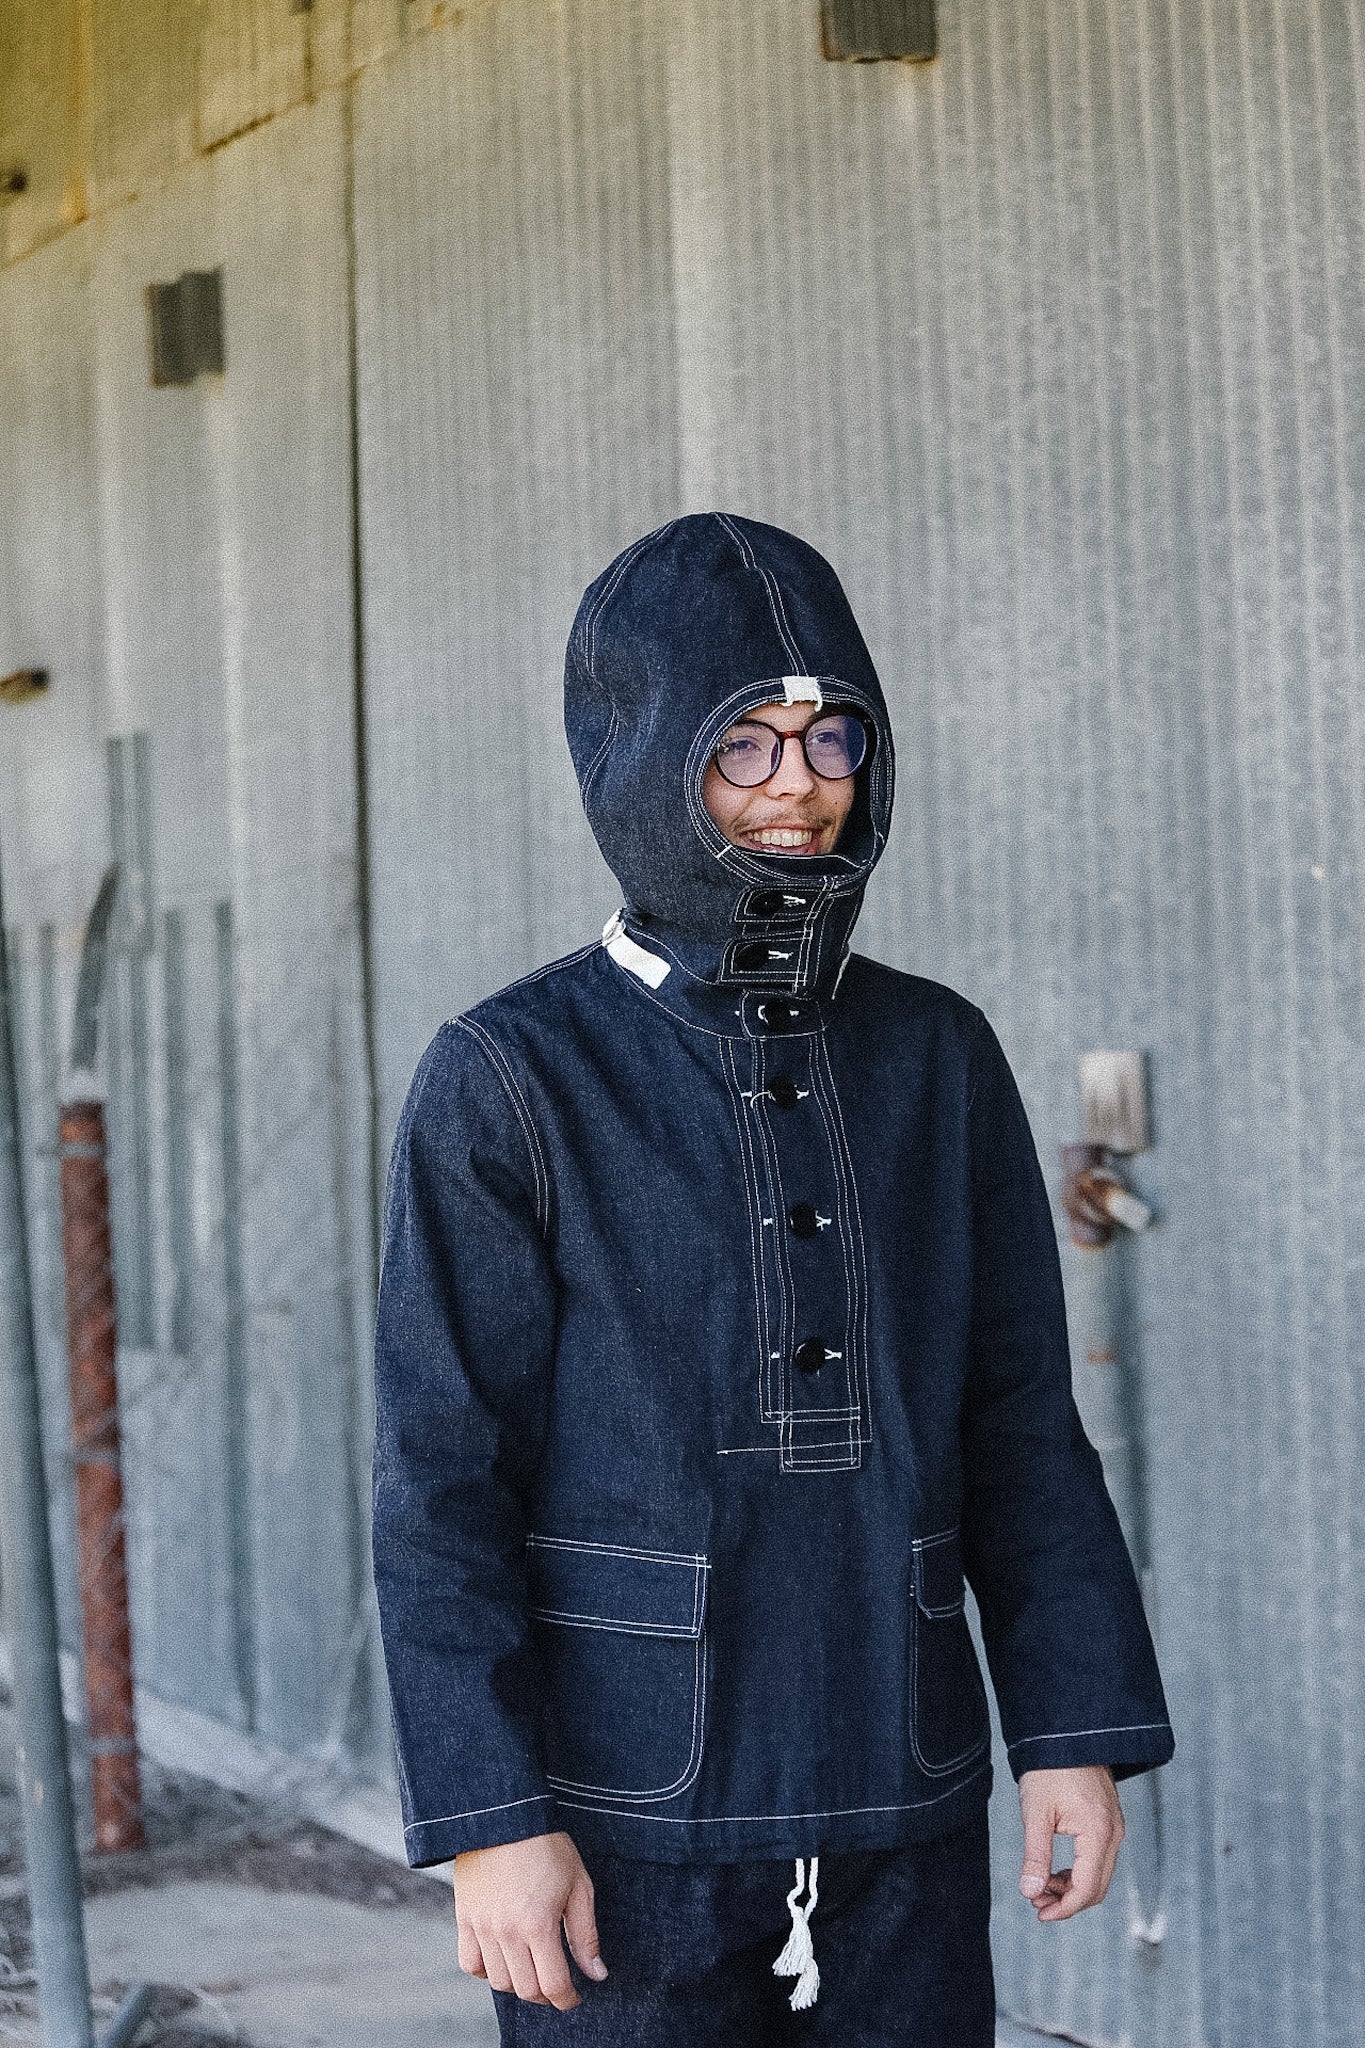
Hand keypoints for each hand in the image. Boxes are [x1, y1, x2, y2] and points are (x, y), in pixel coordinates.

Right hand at [453, 1830, 606, 2007]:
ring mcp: (482, 1927)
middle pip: (526, 1989)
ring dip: (518, 1984)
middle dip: (546, 1994)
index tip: (574, 1997)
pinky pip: (470, 1964)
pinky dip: (486, 1971)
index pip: (553, 1985)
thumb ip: (585, 1934)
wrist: (505, 1815)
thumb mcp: (579, 1885)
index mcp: (538, 1924)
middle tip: (556, 1983)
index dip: (567, 1999)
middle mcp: (507, 1932)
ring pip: (499, 1981)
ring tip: (532, 1969)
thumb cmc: (547, 1847)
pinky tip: (502, 1959)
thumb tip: (596, 1974)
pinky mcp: (465, 1919)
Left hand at [1018, 1766, 1124, 1921]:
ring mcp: (1114, 1826)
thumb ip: (1035, 1855)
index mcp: (1098, 1832)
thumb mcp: (1036, 1813)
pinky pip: (1099, 1859)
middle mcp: (1114, 1833)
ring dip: (1072, 1888)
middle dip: (1067, 1901)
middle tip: (1036, 1900)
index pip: (1087, 1888)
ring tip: (1041, 1886)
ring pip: (1099, 1875)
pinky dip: (1079, 1871)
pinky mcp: (1108, 1820)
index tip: (1039, 1913)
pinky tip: (1055, 1870)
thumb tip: (1029, 1892)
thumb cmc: (1048, 1768)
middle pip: (1097, 1887)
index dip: (1064, 1909)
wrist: (1066, 1732)